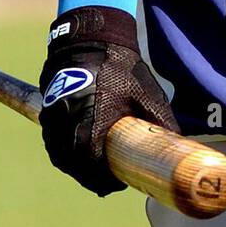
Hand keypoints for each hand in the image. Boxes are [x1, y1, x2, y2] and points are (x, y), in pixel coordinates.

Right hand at [38, 5, 179, 196]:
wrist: (93, 43)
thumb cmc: (122, 71)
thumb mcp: (147, 97)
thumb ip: (160, 123)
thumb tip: (177, 148)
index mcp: (93, 119)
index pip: (92, 164)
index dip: (104, 179)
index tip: (117, 183)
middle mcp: (69, 121)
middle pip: (74, 165)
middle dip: (90, 177)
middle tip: (108, 183)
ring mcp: (55, 118)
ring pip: (61, 156)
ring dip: (76, 167)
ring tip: (95, 175)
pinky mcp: (48, 114)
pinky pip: (54, 143)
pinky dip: (65, 154)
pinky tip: (79, 158)